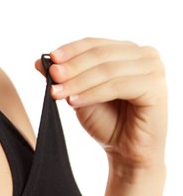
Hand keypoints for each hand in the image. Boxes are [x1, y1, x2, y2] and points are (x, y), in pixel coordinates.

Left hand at [34, 37, 167, 172]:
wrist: (126, 151)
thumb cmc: (107, 122)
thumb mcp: (80, 95)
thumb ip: (65, 78)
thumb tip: (39, 61)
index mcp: (127, 51)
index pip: (95, 44)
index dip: (71, 50)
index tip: (50, 59)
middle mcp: (144, 55)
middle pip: (100, 55)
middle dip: (72, 67)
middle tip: (51, 77)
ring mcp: (153, 69)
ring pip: (107, 70)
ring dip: (78, 82)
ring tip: (57, 94)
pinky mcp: (156, 87)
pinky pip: (117, 86)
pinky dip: (92, 93)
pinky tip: (74, 102)